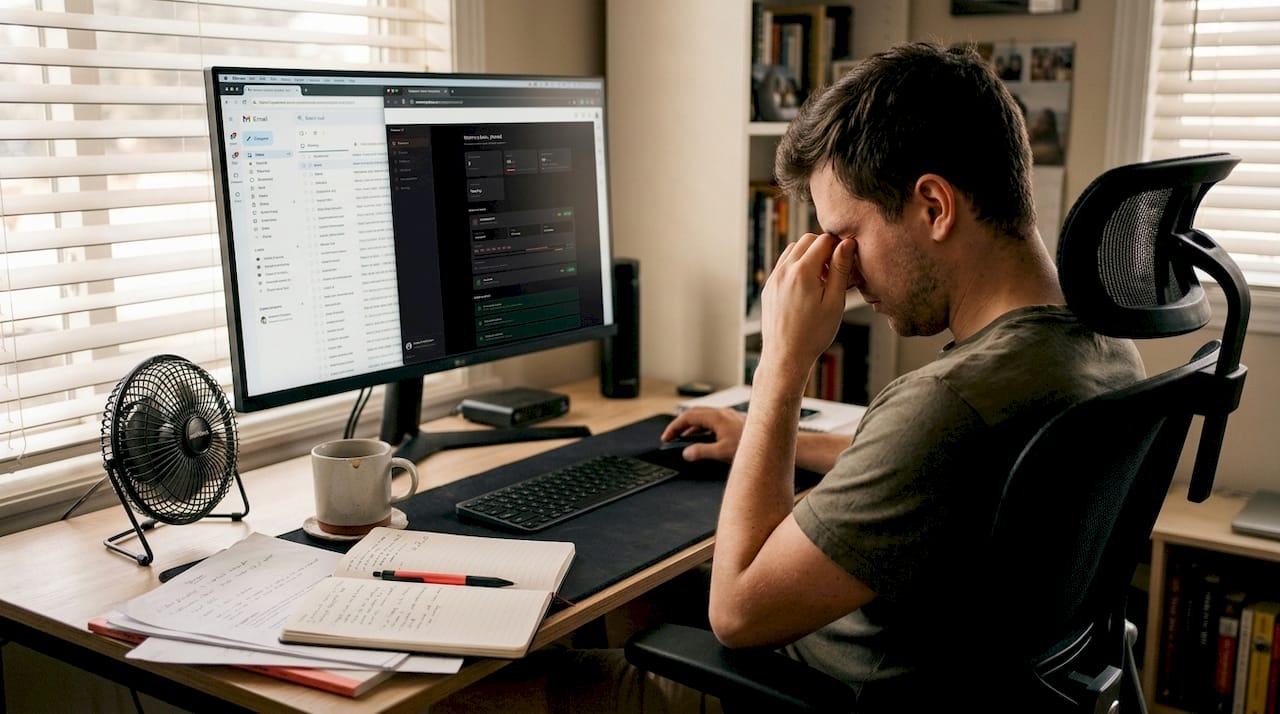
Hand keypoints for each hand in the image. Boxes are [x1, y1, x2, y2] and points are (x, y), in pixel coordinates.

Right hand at [660, 407, 744, 461]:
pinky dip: (701, 429)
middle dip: (680, 425)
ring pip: (703, 418)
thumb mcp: (722, 452)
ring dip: (691, 428)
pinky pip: (711, 421)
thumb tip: (686, 453)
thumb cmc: (752, 446)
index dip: (674, 427)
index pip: (687, 417)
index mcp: (716, 417)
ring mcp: (727, 416)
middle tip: (671, 437)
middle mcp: (721, 413)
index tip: (666, 437)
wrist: (772, 442)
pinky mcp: (732, 421)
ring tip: (683, 440)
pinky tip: (702, 440)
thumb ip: (702, 452)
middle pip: (693, 414)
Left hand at [759, 233, 855, 382]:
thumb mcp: (835, 302)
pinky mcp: (768, 288)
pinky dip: (796, 266)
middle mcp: (784, 271)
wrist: (786, 356)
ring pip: (792, 250)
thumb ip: (841, 269)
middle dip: (823, 247)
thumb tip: (847, 243)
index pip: (823, 240)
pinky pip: (783, 265)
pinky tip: (808, 286)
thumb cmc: (813, 334)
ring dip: (808, 255)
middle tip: (835, 269)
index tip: (847, 259)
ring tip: (822, 278)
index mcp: (802, 272)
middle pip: (806, 240)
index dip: (839, 245)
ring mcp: (773, 279)